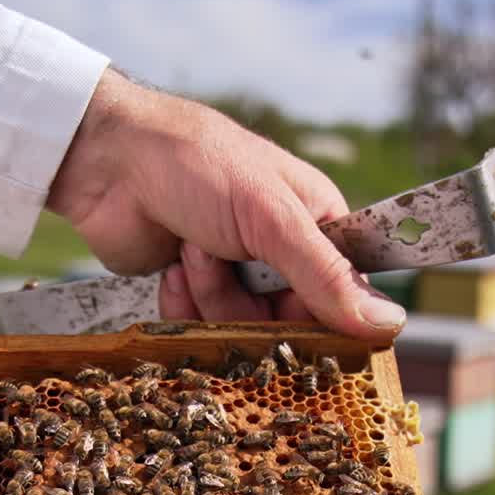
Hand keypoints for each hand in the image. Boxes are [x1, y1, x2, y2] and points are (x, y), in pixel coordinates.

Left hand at [47, 68, 405, 339]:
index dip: (324, 320)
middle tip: (227, 264)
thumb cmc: (194, 165)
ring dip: (211, 296)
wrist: (105, 164)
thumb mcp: (271, 218)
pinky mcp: (194, 294)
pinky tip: (173, 266)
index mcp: (315, 224)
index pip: (341, 296)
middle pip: (288, 324)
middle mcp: (281, 254)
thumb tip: (389, 322)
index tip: (300, 331)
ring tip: (192, 251)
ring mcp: (236, 276)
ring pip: (242, 330)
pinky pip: (201, 330)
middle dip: (251, 304)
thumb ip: (326, 275)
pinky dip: (184, 303)